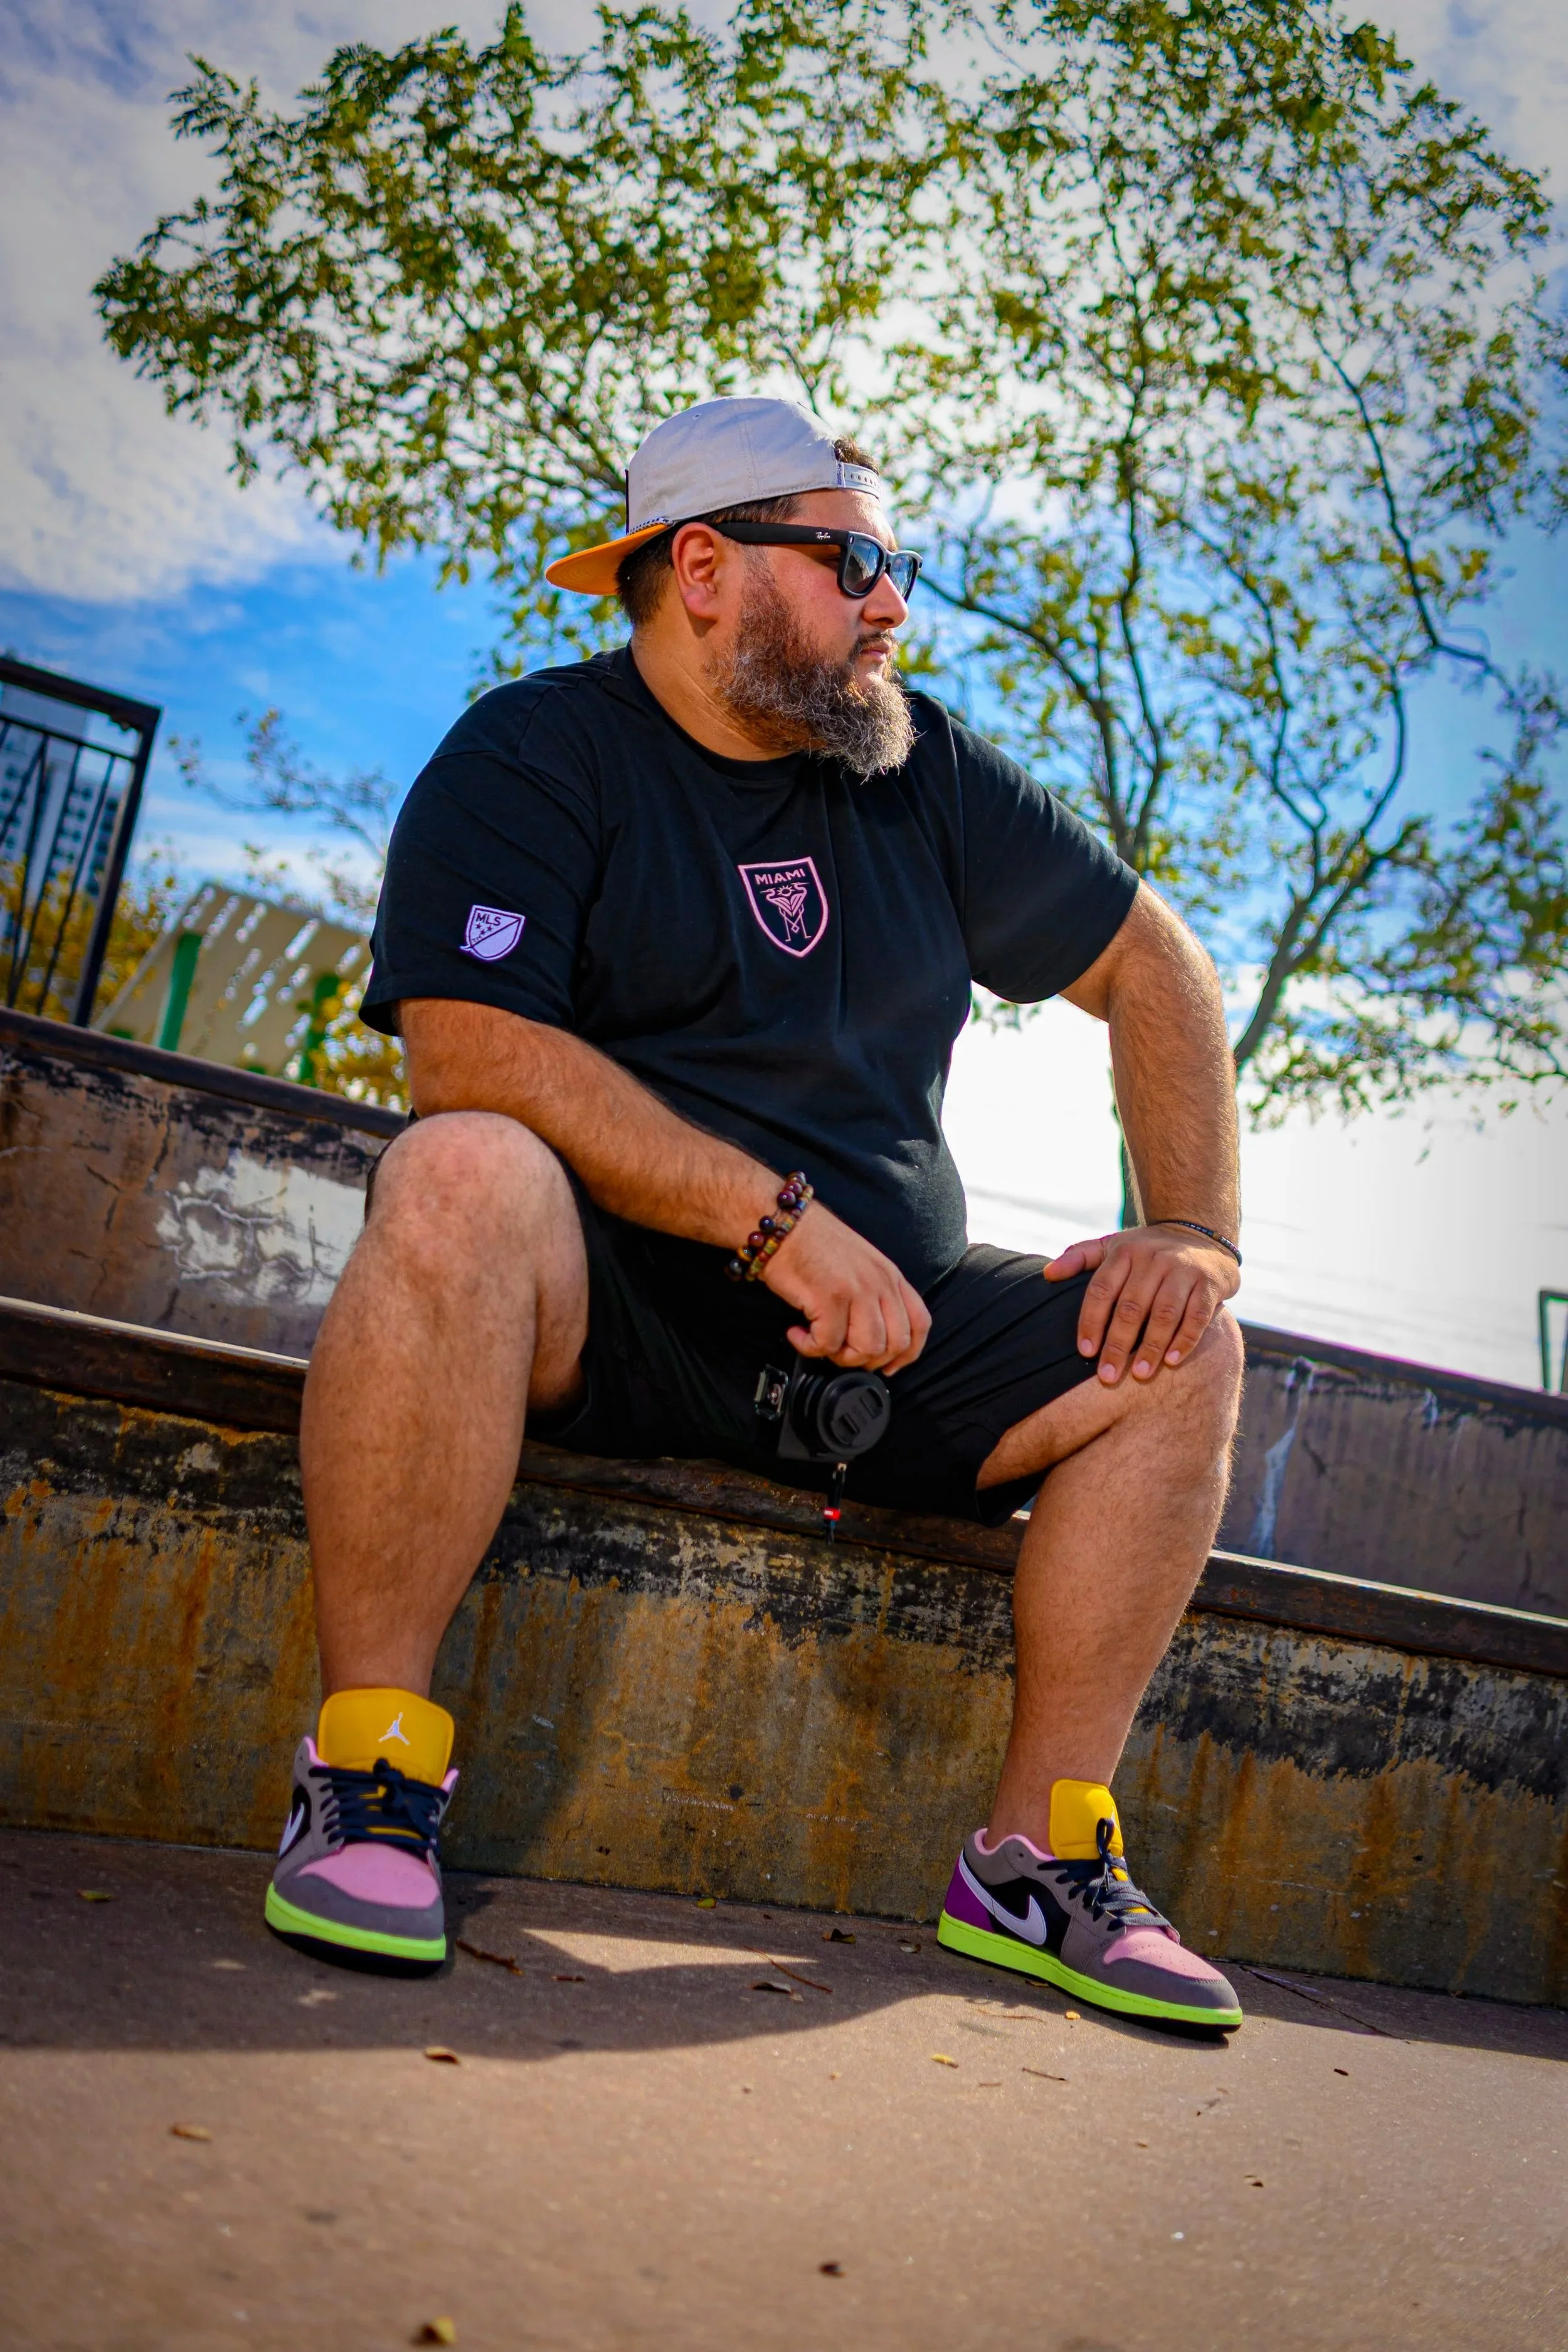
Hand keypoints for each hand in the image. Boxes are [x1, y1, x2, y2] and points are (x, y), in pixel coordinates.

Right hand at [763, 1201, 930, 1373]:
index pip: (919, 1323)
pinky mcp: (828, 1298)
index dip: (907, 1354)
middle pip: (894, 1343)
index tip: (888, 1366)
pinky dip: (809, 1347)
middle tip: (841, 1353)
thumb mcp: (860, 1263)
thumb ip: (874, 1293)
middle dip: (867, 1360)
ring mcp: (857, 1290)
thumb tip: (872, 1335)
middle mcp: (880, 1282)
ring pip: (866, 1348)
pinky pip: (827, 1344)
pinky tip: (797, 1333)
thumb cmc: (812, 1242)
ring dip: (840, 1356)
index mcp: (890, 1275)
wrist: (781, 1222)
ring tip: (818, 1342)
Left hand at [1044, 1224, 1238, 1385]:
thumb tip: (1047, 1274)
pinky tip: (1172, 1361)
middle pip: (1131, 1308)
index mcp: (1124, 1252)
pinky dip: (1185, 1340)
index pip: (1101, 1290)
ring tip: (1139, 1375)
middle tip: (1108, 1377)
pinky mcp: (1209, 1284)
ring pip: (1164, 1314)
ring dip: (1151, 1347)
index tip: (1085, 1352)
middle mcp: (1153, 1259)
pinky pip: (1196, 1316)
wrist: (1200, 1234)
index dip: (1091, 1322)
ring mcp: (1183, 1270)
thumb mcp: (1112, 1246)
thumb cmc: (1146, 1250)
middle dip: (1118, 1345)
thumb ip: (1079, 1257)